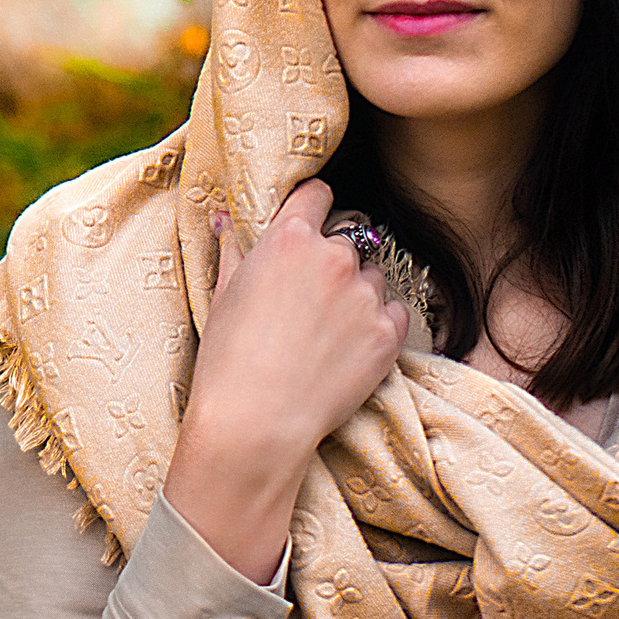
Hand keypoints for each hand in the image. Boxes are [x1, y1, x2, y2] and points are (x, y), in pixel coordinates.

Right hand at [164, 180, 409, 581]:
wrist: (255, 423)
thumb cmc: (228, 361)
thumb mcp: (221, 296)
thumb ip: (233, 249)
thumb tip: (227, 218)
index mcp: (288, 239)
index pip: (317, 194)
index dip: (314, 207)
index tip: (312, 223)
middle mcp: (333, 258)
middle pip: (349, 241)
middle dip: (334, 263)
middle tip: (312, 301)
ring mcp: (365, 296)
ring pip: (375, 278)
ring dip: (360, 294)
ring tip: (330, 333)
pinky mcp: (388, 334)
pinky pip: (397, 313)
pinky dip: (381, 325)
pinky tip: (352, 349)